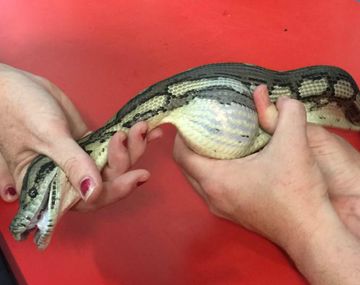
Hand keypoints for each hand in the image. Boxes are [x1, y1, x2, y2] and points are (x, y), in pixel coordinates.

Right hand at [0, 63, 160, 208]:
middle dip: (127, 162)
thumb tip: (93, 192)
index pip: (88, 199)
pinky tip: (147, 130)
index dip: (115, 191)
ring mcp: (81, 159)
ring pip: (113, 163)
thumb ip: (71, 164)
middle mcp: (68, 176)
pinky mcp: (89, 143)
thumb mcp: (46, 136)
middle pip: (107, 181)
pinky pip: (112, 145)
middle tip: (138, 136)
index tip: (137, 176)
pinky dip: (130, 138)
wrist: (13, 85)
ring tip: (143, 127)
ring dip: (133, 148)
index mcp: (51, 185)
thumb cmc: (17, 109)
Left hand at [173, 85, 359, 283]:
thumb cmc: (298, 193)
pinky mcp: (233, 213)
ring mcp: (222, 208)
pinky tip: (235, 160)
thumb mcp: (295, 144)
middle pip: (187, 167)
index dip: (183, 134)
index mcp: (216, 180)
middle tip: (205, 126)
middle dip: (191, 145)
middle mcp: (213, 196)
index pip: (181, 154)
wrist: (311, 232)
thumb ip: (289, 113)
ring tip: (218, 140)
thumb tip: (284, 99)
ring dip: (203, 159)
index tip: (194, 119)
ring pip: (199, 179)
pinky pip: (213, 188)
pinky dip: (215, 172)